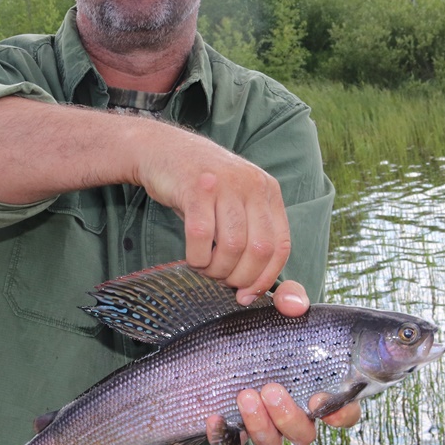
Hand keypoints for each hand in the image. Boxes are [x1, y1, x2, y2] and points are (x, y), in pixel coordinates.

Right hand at [134, 125, 290, 303]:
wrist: (164, 150)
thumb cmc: (200, 188)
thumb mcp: (235, 204)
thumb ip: (251, 236)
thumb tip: (258, 289)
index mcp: (268, 192)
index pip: (280, 246)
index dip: (265, 278)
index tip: (246, 295)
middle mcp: (252, 185)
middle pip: (259, 249)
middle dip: (240, 277)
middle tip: (221, 281)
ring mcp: (225, 185)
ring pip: (232, 246)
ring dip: (216, 269)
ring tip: (205, 267)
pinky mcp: (196, 188)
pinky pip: (202, 236)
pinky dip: (197, 257)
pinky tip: (192, 257)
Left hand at [206, 281, 360, 444]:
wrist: (216, 333)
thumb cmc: (260, 324)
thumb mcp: (276, 305)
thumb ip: (291, 298)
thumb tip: (295, 305)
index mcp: (314, 386)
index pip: (343, 412)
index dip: (339, 414)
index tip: (318, 400)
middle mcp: (293, 411)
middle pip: (304, 433)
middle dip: (289, 416)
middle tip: (270, 389)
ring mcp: (263, 423)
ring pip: (272, 443)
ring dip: (260, 426)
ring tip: (244, 395)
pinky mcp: (233, 429)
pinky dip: (222, 437)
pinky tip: (212, 416)